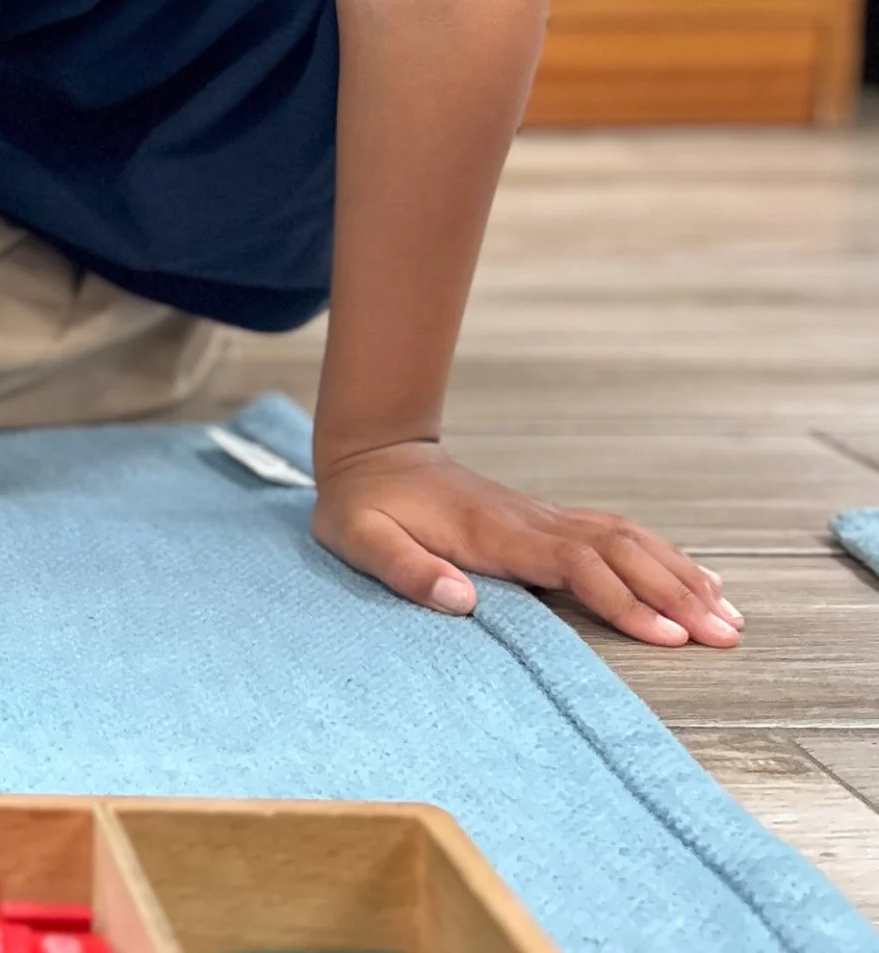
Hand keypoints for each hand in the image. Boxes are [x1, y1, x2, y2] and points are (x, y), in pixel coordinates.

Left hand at [309, 440, 744, 647]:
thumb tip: (462, 601)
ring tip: (729, 615)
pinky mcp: (543, 520)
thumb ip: (407, 571)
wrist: (371, 454)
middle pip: (617, 552)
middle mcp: (529, 521)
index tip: (671, 636)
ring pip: (625, 539)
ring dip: (677, 574)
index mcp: (493, 533)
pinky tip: (691, 578)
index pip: (574, 564)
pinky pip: (613, 533)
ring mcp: (540, 517)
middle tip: (728, 637)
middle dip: (674, 593)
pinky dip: (659, 555)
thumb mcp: (360, 540)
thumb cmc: (362, 506)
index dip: (623, 599)